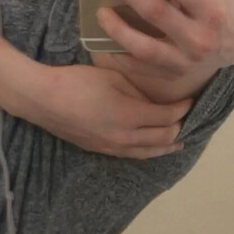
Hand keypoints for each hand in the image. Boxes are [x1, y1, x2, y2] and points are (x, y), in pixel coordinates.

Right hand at [32, 63, 193, 158]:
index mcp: (129, 115)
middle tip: (187, 118)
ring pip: (148, 152)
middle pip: (162, 138)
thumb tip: (153, 101)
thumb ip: (137, 91)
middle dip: (179, 128)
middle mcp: (124, 137)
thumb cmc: (77, 82)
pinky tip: (151, 147)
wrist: (43, 100)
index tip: (190, 100)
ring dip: (166, 146)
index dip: (182, 109)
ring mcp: (112, 147)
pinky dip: (148, 151)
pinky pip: (132, 155)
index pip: (167, 117)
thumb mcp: (112, 78)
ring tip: (178, 142)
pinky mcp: (101, 150)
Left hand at [92, 0, 233, 81]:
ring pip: (144, 47)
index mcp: (212, 10)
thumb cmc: (218, 4)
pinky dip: (121, 55)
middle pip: (155, 11)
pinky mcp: (175, 75)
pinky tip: (106, 40)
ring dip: (117, 29)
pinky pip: (141, 68)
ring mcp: (187, 61)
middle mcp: (200, 38)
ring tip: (99, 12)